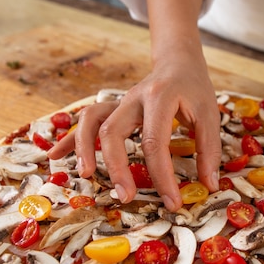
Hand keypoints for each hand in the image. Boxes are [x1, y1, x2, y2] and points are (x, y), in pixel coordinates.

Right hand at [48, 55, 221, 211]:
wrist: (177, 62)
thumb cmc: (194, 89)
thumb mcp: (210, 115)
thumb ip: (209, 149)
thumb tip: (209, 186)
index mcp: (160, 98)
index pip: (155, 142)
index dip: (162, 176)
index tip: (171, 202)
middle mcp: (133, 98)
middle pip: (112, 130)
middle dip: (115, 166)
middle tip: (125, 196)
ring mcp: (118, 102)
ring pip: (90, 120)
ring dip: (83, 147)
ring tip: (85, 175)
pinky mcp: (112, 109)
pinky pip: (84, 121)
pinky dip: (69, 139)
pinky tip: (54, 156)